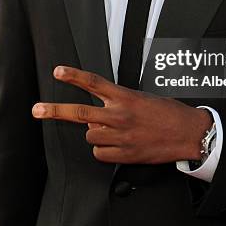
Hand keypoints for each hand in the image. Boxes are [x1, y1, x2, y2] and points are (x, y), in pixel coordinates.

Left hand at [32, 66, 211, 164]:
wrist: (188, 133)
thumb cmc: (168, 113)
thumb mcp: (143, 97)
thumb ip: (120, 101)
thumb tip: (99, 110)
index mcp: (125, 96)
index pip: (94, 83)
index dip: (74, 76)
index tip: (58, 71)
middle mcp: (119, 115)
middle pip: (79, 112)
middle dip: (55, 110)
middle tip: (38, 110)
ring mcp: (120, 135)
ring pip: (90, 135)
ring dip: (96, 134)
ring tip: (114, 132)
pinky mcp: (124, 154)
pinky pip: (100, 153)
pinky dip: (104, 151)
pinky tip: (118, 145)